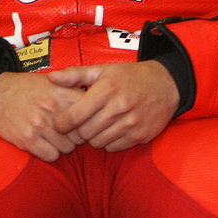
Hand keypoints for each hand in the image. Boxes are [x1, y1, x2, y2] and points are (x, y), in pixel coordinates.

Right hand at [0, 72, 86, 161]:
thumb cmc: (28, 89)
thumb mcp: (54, 81)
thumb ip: (75, 90)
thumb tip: (98, 105)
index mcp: (61, 92)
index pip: (89, 116)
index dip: (88, 123)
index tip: (82, 124)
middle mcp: (51, 108)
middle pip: (81, 135)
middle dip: (76, 136)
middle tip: (66, 132)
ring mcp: (39, 124)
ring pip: (67, 148)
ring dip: (62, 145)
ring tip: (53, 136)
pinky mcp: (27, 139)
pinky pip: (51, 156)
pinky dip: (50, 153)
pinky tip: (43, 143)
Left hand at [50, 62, 177, 151]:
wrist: (166, 84)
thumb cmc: (129, 76)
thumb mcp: (103, 70)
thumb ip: (75, 75)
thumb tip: (51, 77)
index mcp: (107, 90)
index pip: (75, 115)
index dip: (62, 123)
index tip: (58, 125)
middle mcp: (119, 108)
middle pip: (85, 132)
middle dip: (78, 131)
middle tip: (79, 125)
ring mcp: (132, 124)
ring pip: (98, 142)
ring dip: (93, 137)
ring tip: (95, 126)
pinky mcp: (141, 136)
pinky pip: (114, 147)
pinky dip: (108, 142)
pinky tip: (110, 131)